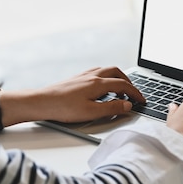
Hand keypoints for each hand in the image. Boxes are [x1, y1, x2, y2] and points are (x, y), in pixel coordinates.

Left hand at [0, 67, 145, 126]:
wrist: (41, 102)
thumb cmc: (63, 108)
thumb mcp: (91, 112)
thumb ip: (111, 108)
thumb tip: (127, 105)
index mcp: (98, 83)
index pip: (123, 85)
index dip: (135, 93)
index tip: (141, 100)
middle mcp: (92, 76)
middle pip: (116, 72)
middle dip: (128, 82)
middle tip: (133, 93)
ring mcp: (83, 76)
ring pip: (106, 71)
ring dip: (117, 78)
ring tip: (120, 91)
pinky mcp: (76, 79)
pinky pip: (96, 73)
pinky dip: (105, 78)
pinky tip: (101, 88)